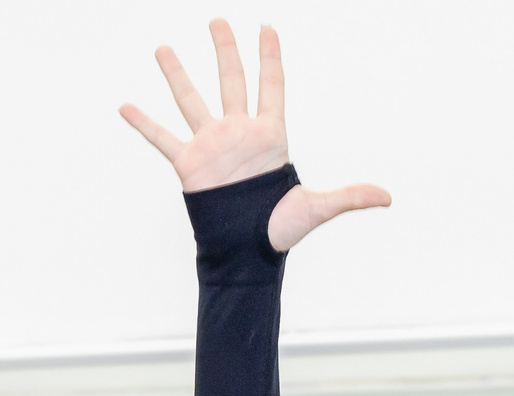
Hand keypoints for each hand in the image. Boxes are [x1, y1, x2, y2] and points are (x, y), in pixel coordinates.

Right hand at [121, 20, 390, 252]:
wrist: (246, 254)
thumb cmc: (279, 231)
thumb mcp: (316, 209)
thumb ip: (349, 196)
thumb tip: (387, 197)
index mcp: (270, 136)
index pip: (271, 87)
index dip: (271, 58)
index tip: (268, 28)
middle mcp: (238, 133)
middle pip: (232, 81)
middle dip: (226, 50)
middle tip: (218, 21)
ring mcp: (211, 146)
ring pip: (192, 101)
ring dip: (177, 75)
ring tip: (164, 48)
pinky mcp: (189, 166)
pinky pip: (163, 140)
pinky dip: (144, 124)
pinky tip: (126, 105)